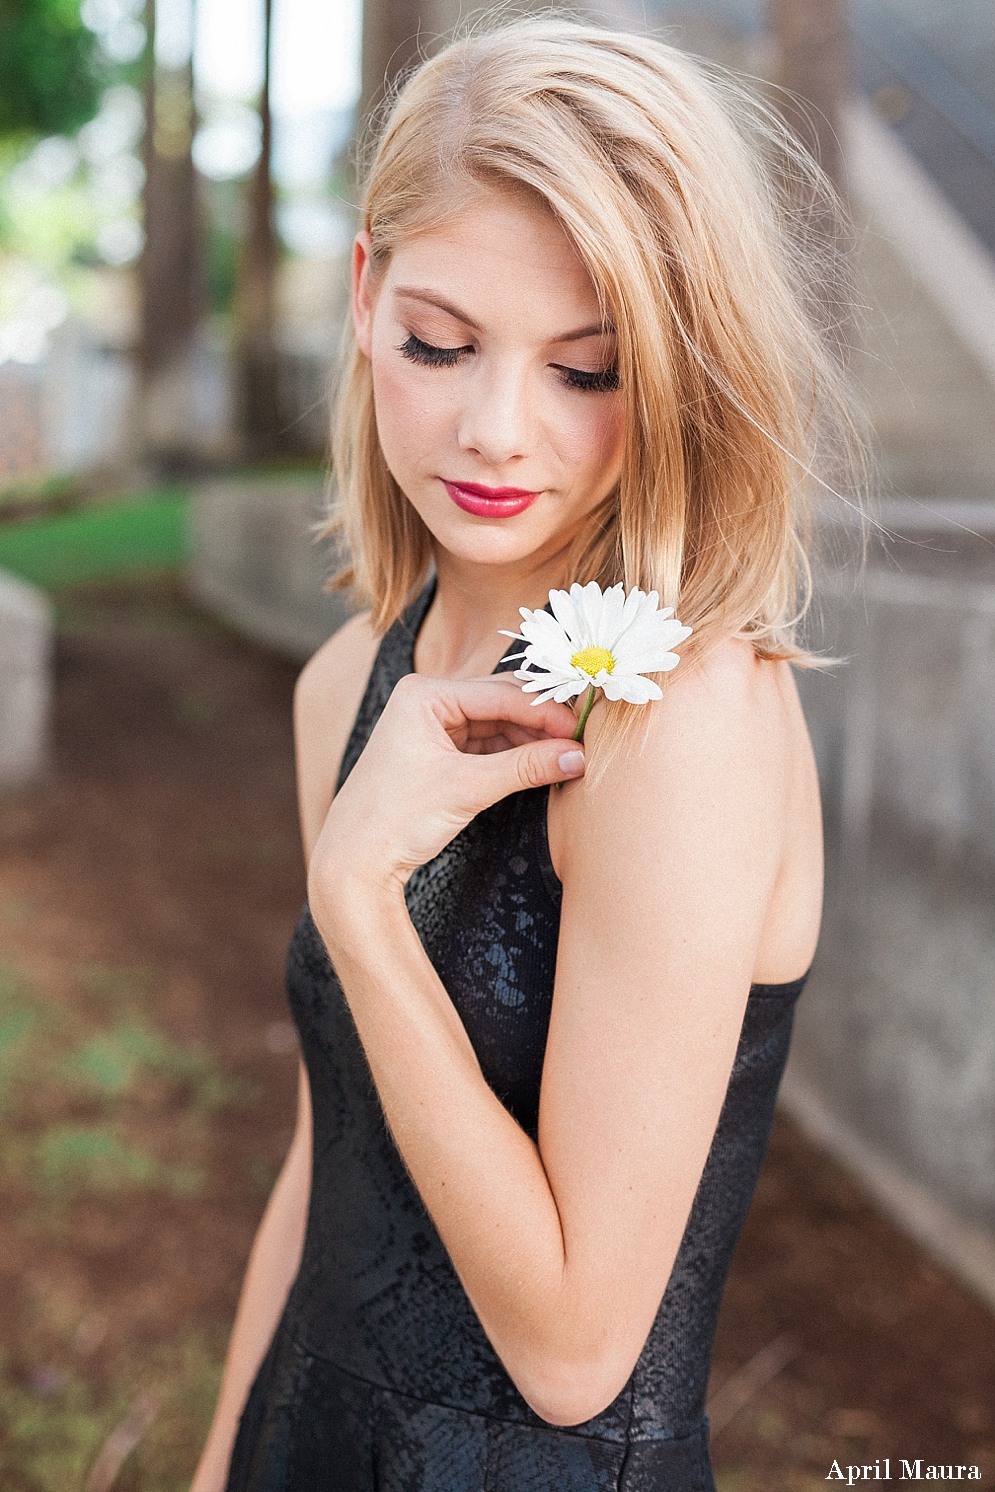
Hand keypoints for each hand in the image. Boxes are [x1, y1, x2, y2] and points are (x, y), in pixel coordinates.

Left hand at [307, 674, 583, 914]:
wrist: (354, 861)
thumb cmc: (396, 818)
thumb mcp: (468, 788)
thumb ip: (525, 767)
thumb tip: (577, 756)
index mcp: (424, 694)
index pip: (500, 694)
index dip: (545, 712)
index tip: (581, 730)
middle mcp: (425, 701)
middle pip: (500, 702)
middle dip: (541, 723)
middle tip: (581, 740)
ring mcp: (430, 726)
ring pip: (496, 724)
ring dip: (529, 741)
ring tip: (565, 758)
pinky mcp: (436, 752)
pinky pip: (485, 744)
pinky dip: (512, 755)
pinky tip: (539, 766)